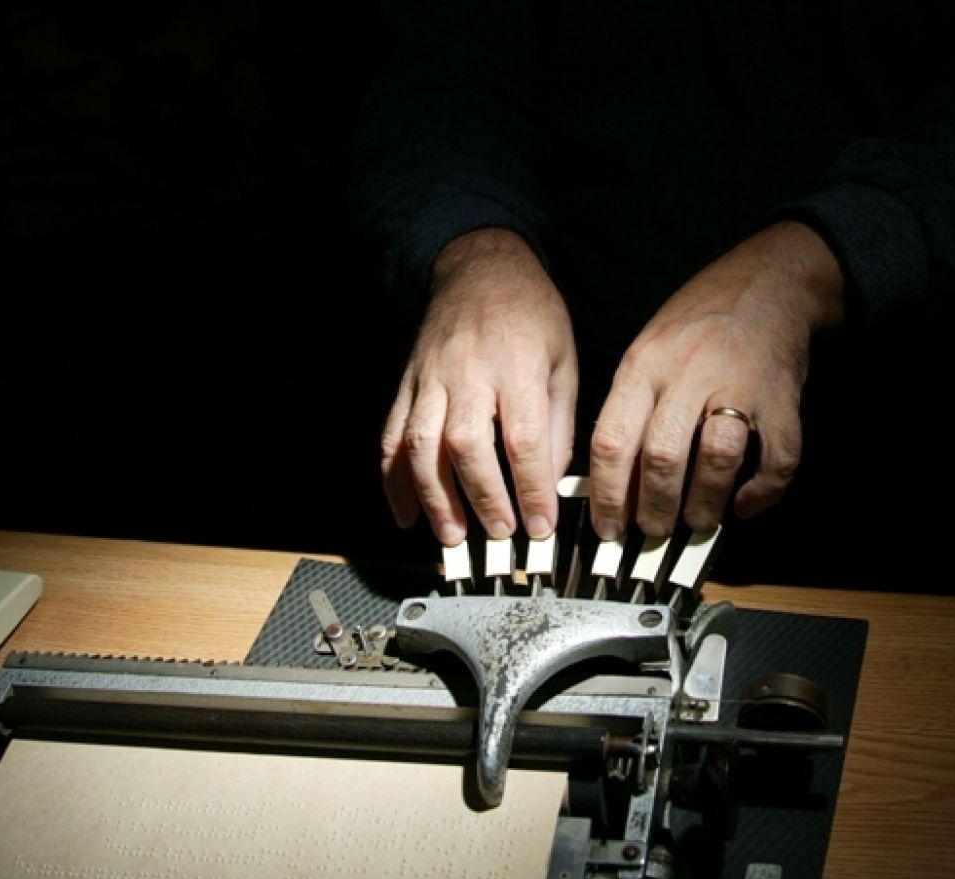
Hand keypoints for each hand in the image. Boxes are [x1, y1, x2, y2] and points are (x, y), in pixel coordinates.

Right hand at [381, 229, 578, 544]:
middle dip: (482, 497)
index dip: (532, 488)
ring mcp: (429, 378)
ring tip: (453, 534)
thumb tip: (550, 485)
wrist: (478, 267)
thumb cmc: (531, 316)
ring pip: (420, 444)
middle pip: (466, 444)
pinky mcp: (406, 385)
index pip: (524, 438)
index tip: (541, 526)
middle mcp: (467, 372)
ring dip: (435, 497)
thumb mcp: (563, 362)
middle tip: (501, 533)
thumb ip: (558, 425)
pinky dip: (394, 480)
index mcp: (517, 365)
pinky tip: (406, 513)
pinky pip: (391, 436)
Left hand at [588, 221, 843, 538]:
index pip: (612, 440)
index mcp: (644, 364)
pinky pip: (778, 456)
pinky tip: (747, 504)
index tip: (608, 526)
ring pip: (716, 458)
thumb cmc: (700, 322)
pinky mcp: (782, 397)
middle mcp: (688, 373)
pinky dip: (763, 490)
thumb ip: (628, 407)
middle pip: (661, 456)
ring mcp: (739, 384)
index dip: (607, 495)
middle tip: (652, 531)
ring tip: (697, 522)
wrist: (768, 280)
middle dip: (653, 508)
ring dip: (704, 503)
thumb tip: (608, 480)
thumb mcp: (647, 349)